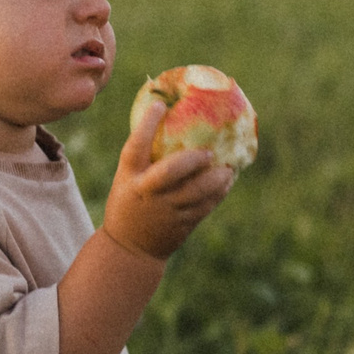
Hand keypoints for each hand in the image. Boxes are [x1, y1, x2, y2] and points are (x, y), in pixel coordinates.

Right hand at [102, 100, 233, 260]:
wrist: (129, 248)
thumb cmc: (130, 202)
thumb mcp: (127, 179)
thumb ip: (144, 158)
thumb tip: (167, 117)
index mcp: (129, 177)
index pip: (135, 146)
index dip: (147, 124)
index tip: (161, 105)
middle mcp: (147, 192)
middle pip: (170, 171)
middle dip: (192, 159)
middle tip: (208, 152)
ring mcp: (166, 210)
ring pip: (196, 192)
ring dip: (215, 179)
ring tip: (227, 169)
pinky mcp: (182, 224)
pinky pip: (205, 206)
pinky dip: (218, 193)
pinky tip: (226, 182)